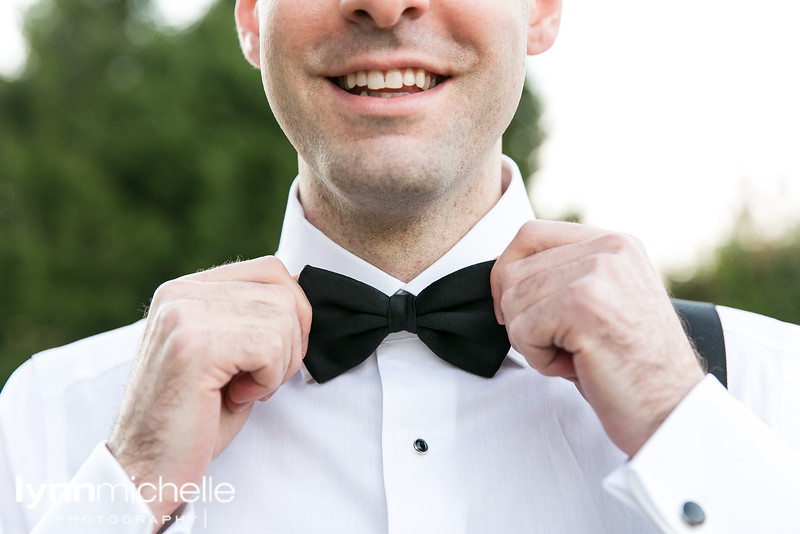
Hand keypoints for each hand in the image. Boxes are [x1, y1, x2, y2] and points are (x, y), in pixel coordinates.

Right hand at [107, 256, 310, 524]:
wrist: (147, 469)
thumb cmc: (196, 416)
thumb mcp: (228, 352)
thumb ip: (252, 315)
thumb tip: (301, 291)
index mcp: (185, 289)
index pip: (272, 269)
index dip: (294, 313)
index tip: (276, 354)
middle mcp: (179, 293)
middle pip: (283, 292)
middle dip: (291, 343)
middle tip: (260, 379)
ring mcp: (183, 316)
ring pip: (282, 319)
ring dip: (278, 365)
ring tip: (242, 389)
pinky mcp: (194, 346)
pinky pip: (270, 347)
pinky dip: (267, 381)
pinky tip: (235, 397)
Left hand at [491, 220, 704, 456]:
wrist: (671, 411)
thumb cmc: (632, 367)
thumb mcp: (603, 302)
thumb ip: (566, 275)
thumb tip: (503, 272)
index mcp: (614, 243)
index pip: (530, 234)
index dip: (506, 273)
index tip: (513, 311)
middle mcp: (609, 249)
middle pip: (514, 270)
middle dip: (520, 317)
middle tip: (561, 345)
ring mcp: (598, 274)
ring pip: (513, 301)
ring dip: (531, 341)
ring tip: (575, 356)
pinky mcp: (584, 305)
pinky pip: (522, 329)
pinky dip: (539, 359)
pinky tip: (576, 367)